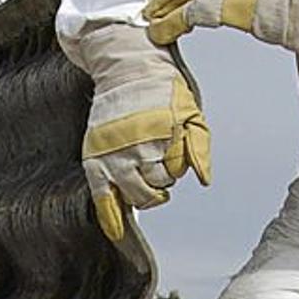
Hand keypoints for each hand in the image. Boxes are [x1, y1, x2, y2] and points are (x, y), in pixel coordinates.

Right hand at [70, 25, 210, 242]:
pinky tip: (118, 233)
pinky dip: (111, 218)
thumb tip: (203, 179)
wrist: (125, 66)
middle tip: (156, 160)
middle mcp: (138, 146)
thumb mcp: (190, 110)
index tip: (171, 151)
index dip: (176, 165)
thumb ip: (198, 146)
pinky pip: (103, 198)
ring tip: (144, 176)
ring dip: (144, 193)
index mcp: (165, 133)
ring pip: (136, 195)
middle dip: (161, 179)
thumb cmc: (160, 86)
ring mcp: (115, 154)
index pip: (177, 171)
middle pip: (158, 186)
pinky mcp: (95, 158)